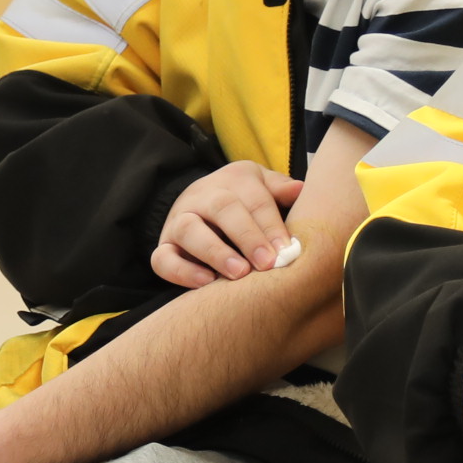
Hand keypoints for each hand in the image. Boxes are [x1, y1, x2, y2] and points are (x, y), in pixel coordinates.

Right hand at [154, 160, 304, 286]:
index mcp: (233, 180)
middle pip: (222, 208)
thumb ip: (280, 190)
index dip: (270, 224)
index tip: (286, 249)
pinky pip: (163, 259)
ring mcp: (179, 221)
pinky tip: (206, 282)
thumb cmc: (244, 203)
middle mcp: (202, 196)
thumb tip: (300, 190)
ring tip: (239, 273)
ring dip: (215, 251)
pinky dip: (182, 271)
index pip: (254, 198)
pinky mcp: (163, 247)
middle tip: (267, 263)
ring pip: (189, 230)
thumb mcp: (262, 188)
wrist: (198, 206)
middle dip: (247, 236)